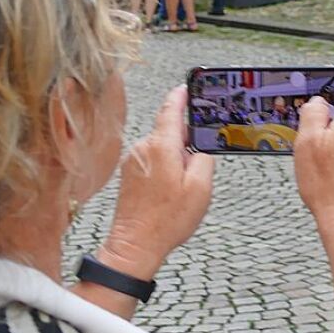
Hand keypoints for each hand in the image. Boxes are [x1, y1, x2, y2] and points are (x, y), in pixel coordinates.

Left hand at [103, 86, 214, 278]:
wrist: (135, 244)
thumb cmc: (167, 220)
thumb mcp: (201, 187)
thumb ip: (204, 159)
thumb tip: (200, 149)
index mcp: (161, 147)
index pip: (171, 109)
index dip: (181, 96)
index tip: (188, 87)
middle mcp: (143, 149)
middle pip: (169, 131)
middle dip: (187, 143)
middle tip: (198, 167)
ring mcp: (133, 161)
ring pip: (162, 148)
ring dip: (176, 159)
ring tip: (182, 187)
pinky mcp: (129, 173)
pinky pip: (153, 160)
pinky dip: (165, 169)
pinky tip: (170, 191)